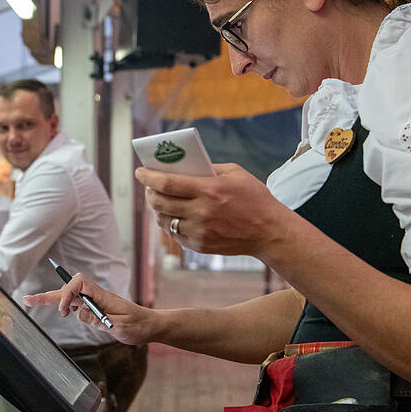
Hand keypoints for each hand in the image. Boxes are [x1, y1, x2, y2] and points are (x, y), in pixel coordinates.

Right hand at [24, 272, 154, 345]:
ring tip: (33, 302)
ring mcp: (96, 302)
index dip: (67, 293)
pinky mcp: (97, 309)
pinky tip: (63, 312)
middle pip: (68, 289)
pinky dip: (66, 306)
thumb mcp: (120, 326)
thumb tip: (78, 313)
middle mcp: (97, 296)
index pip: (79, 283)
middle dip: (48, 295)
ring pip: (70, 296)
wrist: (150, 326)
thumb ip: (99, 320)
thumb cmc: (138, 324)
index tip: (65, 312)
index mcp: (103, 296)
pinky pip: (77, 304)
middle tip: (27, 300)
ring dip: (54, 299)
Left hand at [135, 163, 289, 256]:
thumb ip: (208, 168)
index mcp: (209, 190)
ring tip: (159, 201)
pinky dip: (170, 224)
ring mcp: (200, 231)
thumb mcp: (235, 173)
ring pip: (164, 220)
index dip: (148, 177)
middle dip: (149, 193)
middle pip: (160, 203)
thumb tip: (182, 166)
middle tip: (148, 187)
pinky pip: (176, 234)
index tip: (140, 172)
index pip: (167, 183)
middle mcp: (201, 212)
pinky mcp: (201, 245)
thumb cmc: (254, 197)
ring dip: (157, 210)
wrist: (270, 231)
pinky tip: (173, 216)